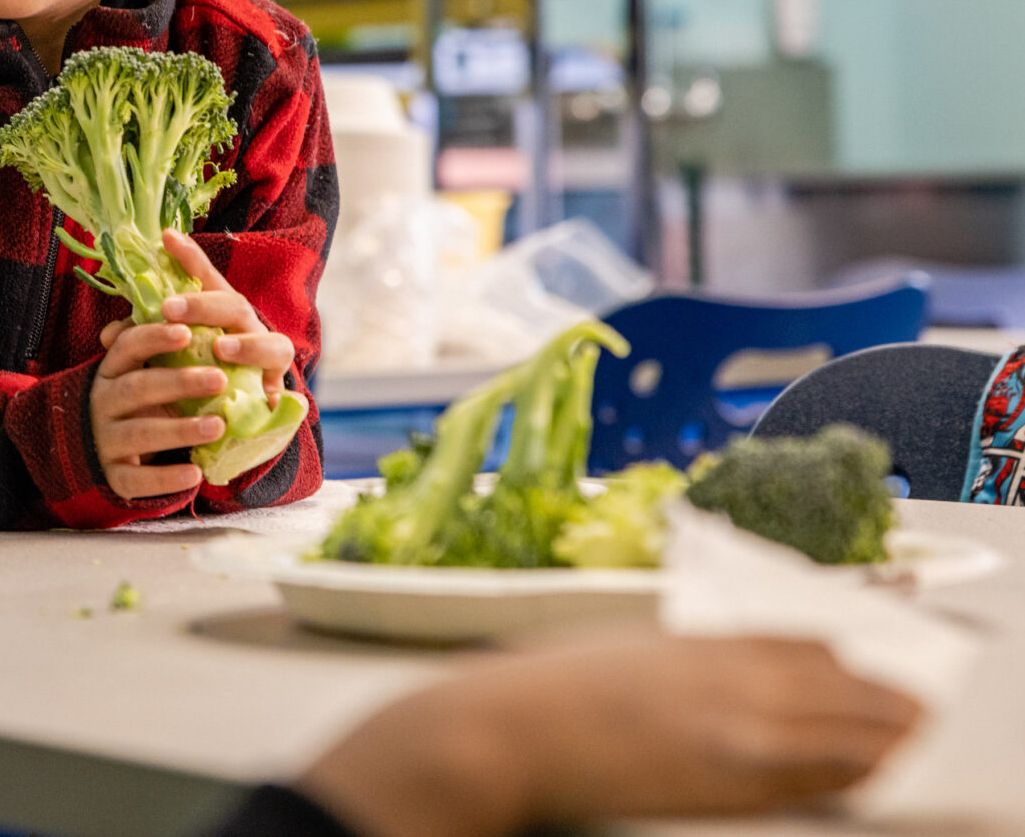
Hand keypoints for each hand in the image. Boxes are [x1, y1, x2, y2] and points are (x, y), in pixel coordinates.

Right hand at [89, 313, 224, 499]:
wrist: (96, 449)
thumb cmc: (138, 402)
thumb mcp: (141, 372)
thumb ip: (163, 352)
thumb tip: (205, 324)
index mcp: (111, 370)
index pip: (128, 346)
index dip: (154, 337)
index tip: (187, 331)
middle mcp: (102, 402)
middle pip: (137, 388)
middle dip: (179, 383)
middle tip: (220, 379)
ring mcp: (104, 439)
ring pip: (140, 433)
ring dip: (180, 430)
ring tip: (218, 426)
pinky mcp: (113, 475)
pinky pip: (137, 479)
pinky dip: (166, 478)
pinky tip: (195, 474)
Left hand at [159, 230, 293, 403]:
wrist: (232, 413)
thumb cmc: (197, 370)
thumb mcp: (167, 352)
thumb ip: (142, 338)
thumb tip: (107, 337)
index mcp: (218, 312)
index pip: (206, 278)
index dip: (189, 258)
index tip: (167, 237)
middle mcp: (247, 329)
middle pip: (233, 305)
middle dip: (202, 305)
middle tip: (169, 309)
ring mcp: (268, 361)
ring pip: (273, 345)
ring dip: (247, 345)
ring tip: (220, 349)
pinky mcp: (277, 396)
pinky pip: (284, 394)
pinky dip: (277, 398)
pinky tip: (266, 401)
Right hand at [297, 635, 922, 836]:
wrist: (505, 731)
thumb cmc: (547, 690)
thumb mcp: (624, 648)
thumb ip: (686, 656)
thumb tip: (729, 672)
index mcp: (699, 638)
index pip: (805, 638)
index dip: (848, 651)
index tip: (866, 656)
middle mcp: (730, 675)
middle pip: (840, 681)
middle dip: (884, 694)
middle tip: (910, 704)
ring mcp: (736, 727)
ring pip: (847, 728)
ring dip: (883, 731)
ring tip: (902, 736)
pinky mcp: (731, 778)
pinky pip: (822, 775)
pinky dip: (854, 767)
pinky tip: (868, 768)